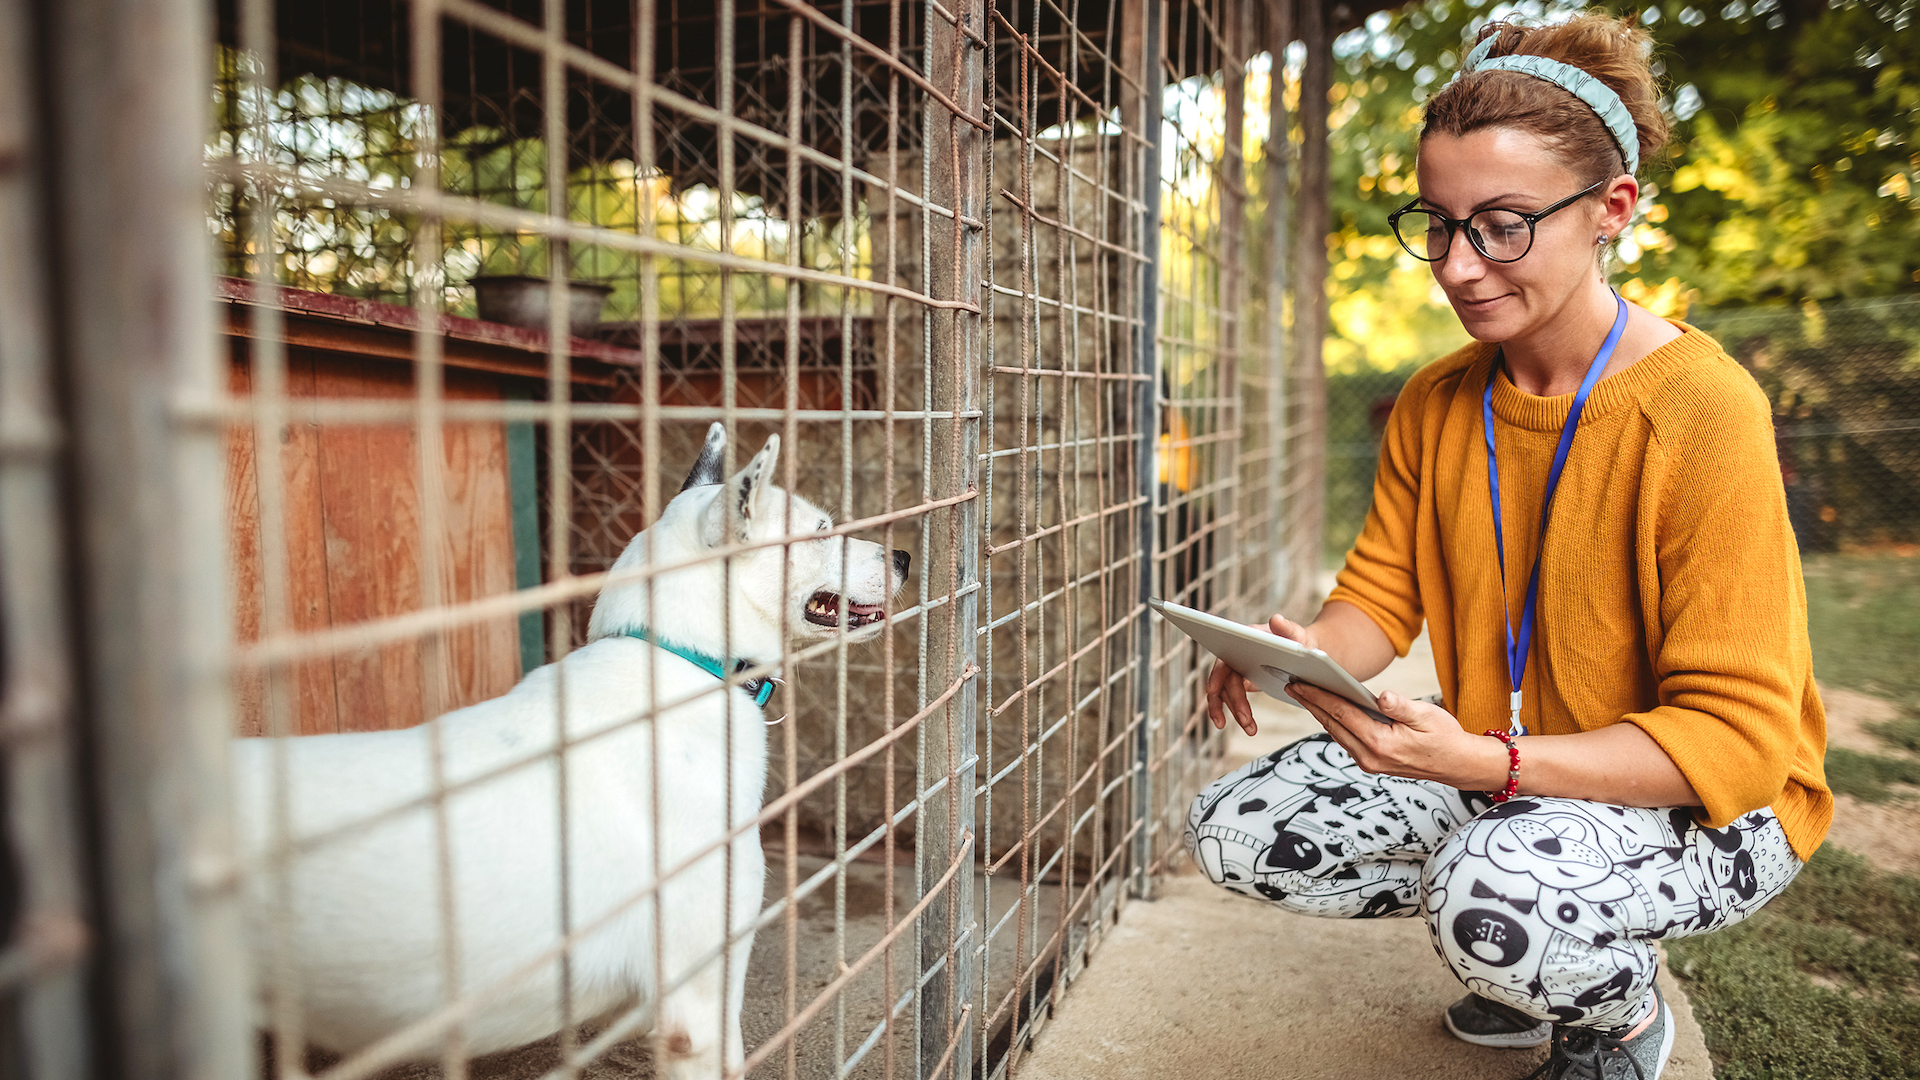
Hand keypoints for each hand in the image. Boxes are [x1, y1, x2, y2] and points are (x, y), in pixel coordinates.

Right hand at [1205, 615, 1320, 736]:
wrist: (1303, 651)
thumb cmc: (1300, 641)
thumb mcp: (1298, 635)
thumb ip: (1288, 628)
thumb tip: (1276, 619)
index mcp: (1244, 640)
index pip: (1225, 659)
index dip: (1216, 675)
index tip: (1211, 691)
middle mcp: (1235, 653)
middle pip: (1224, 681)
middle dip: (1233, 703)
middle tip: (1246, 721)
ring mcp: (1236, 668)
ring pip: (1225, 693)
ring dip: (1233, 712)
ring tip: (1250, 730)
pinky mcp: (1241, 681)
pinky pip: (1231, 698)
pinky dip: (1235, 712)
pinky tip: (1247, 725)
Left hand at [1282, 682, 1505, 788]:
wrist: (1458, 765)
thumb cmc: (1445, 738)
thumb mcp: (1427, 716)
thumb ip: (1401, 706)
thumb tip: (1380, 696)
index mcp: (1381, 743)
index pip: (1342, 714)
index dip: (1319, 697)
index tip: (1300, 683)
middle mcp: (1370, 757)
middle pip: (1332, 724)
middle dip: (1310, 703)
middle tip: (1292, 684)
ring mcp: (1369, 762)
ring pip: (1336, 733)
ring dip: (1319, 713)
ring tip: (1303, 693)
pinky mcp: (1371, 762)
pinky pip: (1345, 739)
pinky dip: (1333, 722)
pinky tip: (1325, 709)